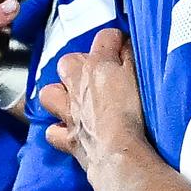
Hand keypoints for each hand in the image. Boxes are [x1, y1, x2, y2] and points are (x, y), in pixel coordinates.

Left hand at [40, 28, 144, 164]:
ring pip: (50, 93)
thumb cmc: (133, 115)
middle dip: (80, 64)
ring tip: (74, 98)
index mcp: (99, 66)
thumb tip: (128, 45)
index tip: (125, 46)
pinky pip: (53, 131)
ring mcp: (70, 112)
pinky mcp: (69, 138)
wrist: (118, 152)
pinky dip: (60, 130)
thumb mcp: (141, 77)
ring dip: (60, 94)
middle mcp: (78, 86)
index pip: (104, 38)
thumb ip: (133, 58)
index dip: (116, 39)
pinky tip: (70, 130)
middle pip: (69, 62)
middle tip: (98, 72)